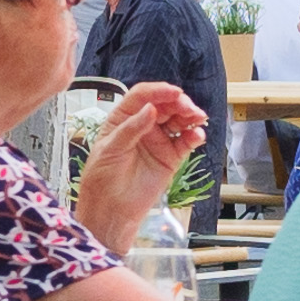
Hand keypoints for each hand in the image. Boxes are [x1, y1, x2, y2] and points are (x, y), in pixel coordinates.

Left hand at [81, 82, 209, 235]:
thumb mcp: (110, 149)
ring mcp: (158, 140)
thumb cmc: (101, 178)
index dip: (159, 91)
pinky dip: (194, 136)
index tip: (174, 92)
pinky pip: (186, 141)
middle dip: (180, 103)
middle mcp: (143, 125)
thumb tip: (151, 109)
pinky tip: (197, 135)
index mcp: (124, 117)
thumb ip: (131, 128)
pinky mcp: (171, 156)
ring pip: (179, 120)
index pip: (143, 96)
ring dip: (190, 116)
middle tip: (189, 108)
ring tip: (198, 118)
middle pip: (165, 105)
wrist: (111, 209)